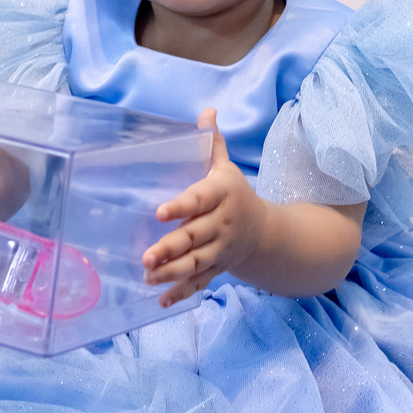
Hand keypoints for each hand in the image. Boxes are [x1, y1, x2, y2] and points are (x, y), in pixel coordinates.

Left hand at [142, 109, 267, 307]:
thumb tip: (207, 112)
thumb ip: (212, 142)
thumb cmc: (234, 193)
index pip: (198, 199)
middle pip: (194, 236)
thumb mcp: (226, 168)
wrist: (265, 232)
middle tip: (147, 256)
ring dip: (172, 272)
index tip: (158, 212)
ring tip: (148, 276)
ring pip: (196, 263)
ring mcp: (219, 249)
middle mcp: (221, 224)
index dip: (180, 206)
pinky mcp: (217, 268)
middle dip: (170, 248)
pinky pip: (200, 282)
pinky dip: (182, 292)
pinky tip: (162, 300)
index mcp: (221, 195)